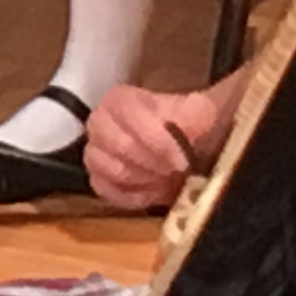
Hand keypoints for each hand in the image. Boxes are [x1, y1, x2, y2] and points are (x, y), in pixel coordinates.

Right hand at [83, 82, 229, 212]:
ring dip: (145, 179)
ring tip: (167, 178)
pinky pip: (106, 190)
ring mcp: (95, 151)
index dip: (157, 139)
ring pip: (110, 170)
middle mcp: (100, 122)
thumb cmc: (188, 129)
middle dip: (154, 163)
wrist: (183, 152)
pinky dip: (133, 196)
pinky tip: (154, 191)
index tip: (183, 160)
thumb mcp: (201, 113)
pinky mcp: (97, 179)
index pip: (129, 114)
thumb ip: (199, 112)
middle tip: (178, 171)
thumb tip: (195, 120)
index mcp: (121, 100)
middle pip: (119, 145)